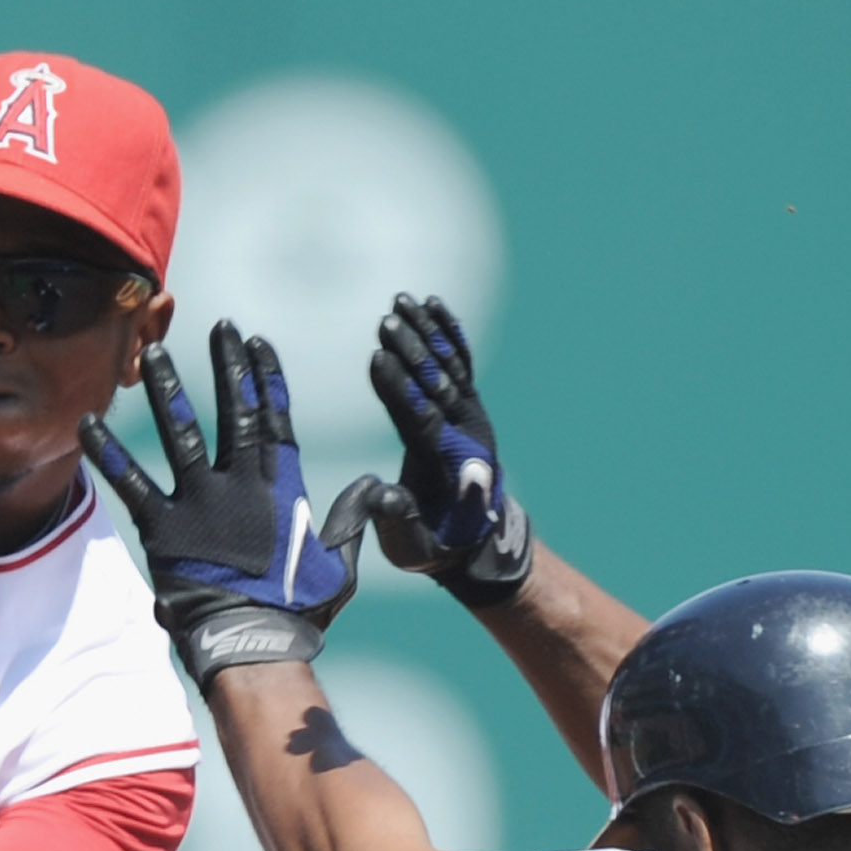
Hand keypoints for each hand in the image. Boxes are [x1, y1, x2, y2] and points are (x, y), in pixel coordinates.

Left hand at [80, 322, 380, 688]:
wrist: (254, 643)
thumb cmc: (299, 610)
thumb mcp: (339, 562)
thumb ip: (353, 518)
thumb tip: (376, 485)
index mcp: (281, 486)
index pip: (274, 417)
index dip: (265, 378)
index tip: (257, 345)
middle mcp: (239, 483)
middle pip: (233, 409)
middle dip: (226, 366)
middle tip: (219, 327)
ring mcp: (199, 501)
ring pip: (180, 431)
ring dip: (166, 389)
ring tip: (151, 354)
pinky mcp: (162, 527)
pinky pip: (130, 481)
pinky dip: (108, 452)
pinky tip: (87, 422)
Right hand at [365, 294, 533, 607]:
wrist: (474, 540)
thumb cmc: (434, 547)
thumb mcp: (414, 549)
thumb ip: (399, 523)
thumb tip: (389, 495)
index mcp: (444, 466)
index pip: (420, 418)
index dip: (400, 389)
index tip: (376, 358)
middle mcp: (463, 434)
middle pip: (436, 384)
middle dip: (412, 351)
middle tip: (386, 320)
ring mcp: (469, 418)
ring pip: (449, 366)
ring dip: (426, 332)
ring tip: (401, 301)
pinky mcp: (466, 408)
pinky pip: (460, 364)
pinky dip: (448, 334)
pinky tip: (432, 305)